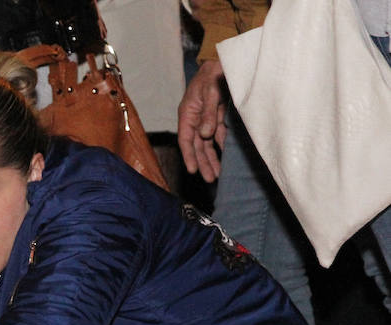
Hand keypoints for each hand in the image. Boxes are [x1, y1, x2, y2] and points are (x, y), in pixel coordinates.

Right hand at [177, 58, 227, 181]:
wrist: (228, 56)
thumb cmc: (215, 70)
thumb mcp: (211, 89)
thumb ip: (209, 112)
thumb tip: (205, 135)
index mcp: (188, 111)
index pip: (186, 138)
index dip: (189, 155)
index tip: (193, 170)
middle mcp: (196, 116)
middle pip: (197, 144)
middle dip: (202, 162)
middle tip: (210, 179)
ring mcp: (207, 116)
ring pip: (207, 142)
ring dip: (211, 157)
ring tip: (217, 174)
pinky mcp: (218, 113)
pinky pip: (218, 133)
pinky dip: (220, 145)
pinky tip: (224, 156)